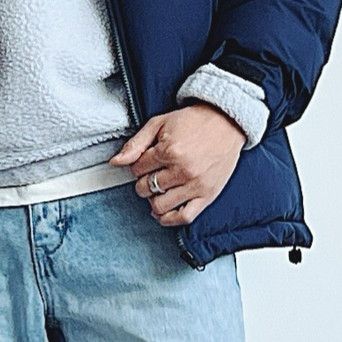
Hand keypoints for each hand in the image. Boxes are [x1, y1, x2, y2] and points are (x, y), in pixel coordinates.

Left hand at [109, 103, 244, 227]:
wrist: (226, 122)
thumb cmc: (193, 122)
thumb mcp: (159, 124)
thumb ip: (135, 143)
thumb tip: (115, 162)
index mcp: (170, 151)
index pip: (137, 169)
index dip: (137, 165)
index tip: (145, 161)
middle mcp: (183, 170)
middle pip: (146, 188)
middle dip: (144, 181)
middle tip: (152, 173)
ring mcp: (196, 185)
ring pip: (160, 205)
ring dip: (153, 199)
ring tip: (158, 189)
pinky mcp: (208, 195)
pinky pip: (184, 217)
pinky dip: (169, 219)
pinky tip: (163, 212)